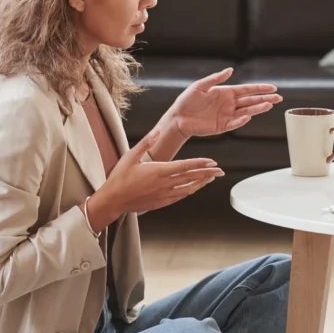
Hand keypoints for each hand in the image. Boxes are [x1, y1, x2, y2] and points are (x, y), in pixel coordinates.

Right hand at [85, 132, 223, 229]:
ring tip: (211, 179)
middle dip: (207, 173)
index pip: (185, 166)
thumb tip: (158, 130)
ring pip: (189, 189)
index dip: (200, 163)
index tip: (212, 162)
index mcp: (159, 171)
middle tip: (220, 171)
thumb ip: (146, 142)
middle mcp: (165, 184)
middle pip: (191, 178)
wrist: (113, 200)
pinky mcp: (161, 202)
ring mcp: (164, 195)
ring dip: (201, 183)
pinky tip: (195, 188)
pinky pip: (180, 197)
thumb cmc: (120, 177)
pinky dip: (190, 191)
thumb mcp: (130, 155)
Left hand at [167, 68, 281, 137]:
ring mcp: (227, 115)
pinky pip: (235, 123)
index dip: (260, 88)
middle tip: (278, 98)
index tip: (273, 87)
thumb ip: (215, 78)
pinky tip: (249, 116)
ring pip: (246, 111)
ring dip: (258, 109)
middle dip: (265, 98)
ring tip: (270, 105)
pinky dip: (242, 120)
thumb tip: (230, 70)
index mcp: (226, 92)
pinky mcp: (222, 126)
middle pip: (251, 101)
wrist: (178, 117)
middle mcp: (229, 104)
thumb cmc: (187, 100)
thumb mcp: (200, 86)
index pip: (247, 90)